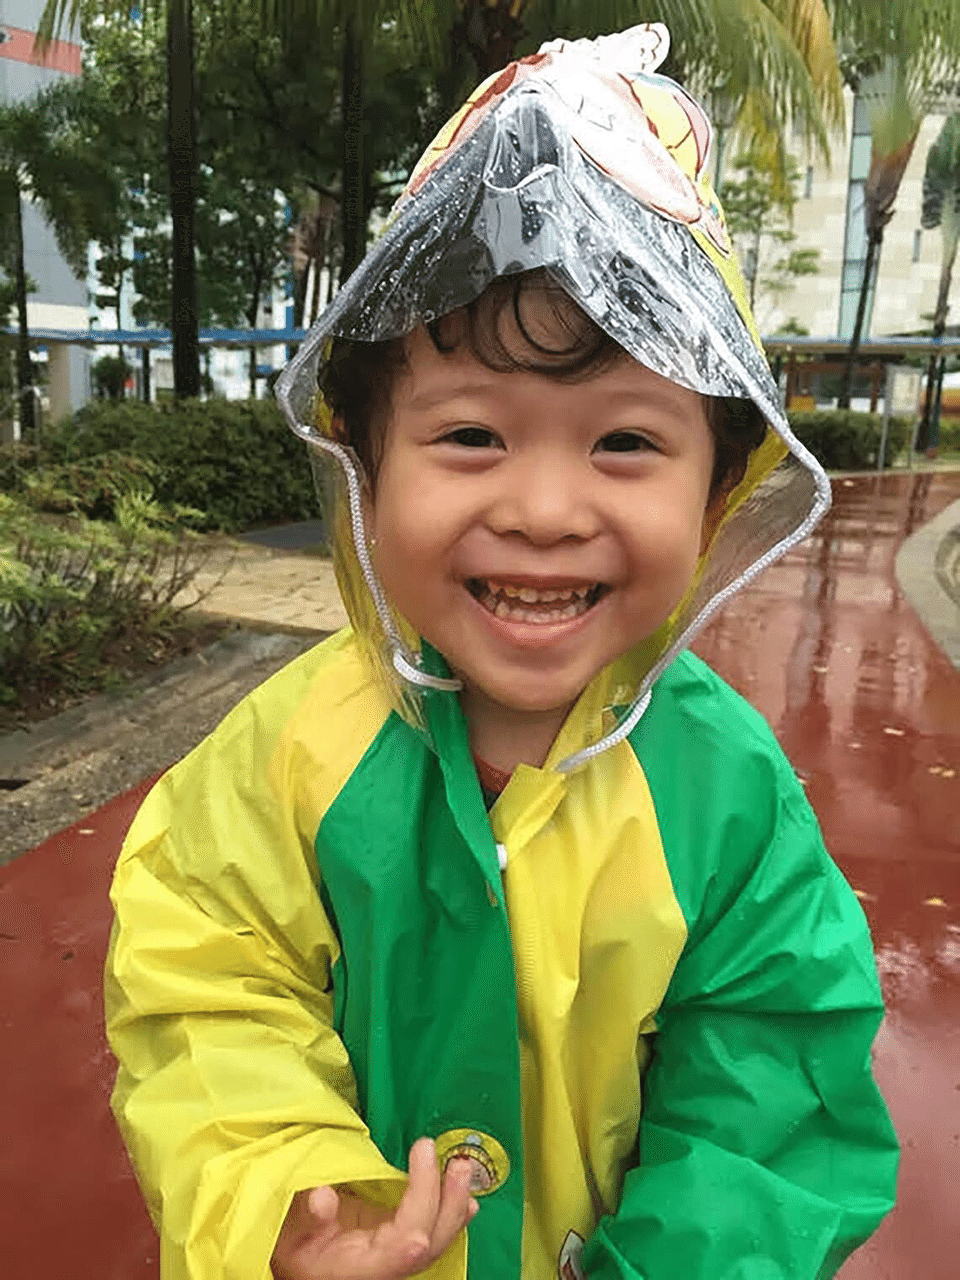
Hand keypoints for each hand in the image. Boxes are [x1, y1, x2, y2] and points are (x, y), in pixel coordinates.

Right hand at [271, 1137, 478, 1279]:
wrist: (295, 1264)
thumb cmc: (288, 1244)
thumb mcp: (286, 1229)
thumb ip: (306, 1215)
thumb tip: (324, 1197)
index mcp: (358, 1267)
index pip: (402, 1243)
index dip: (421, 1201)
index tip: (421, 1151)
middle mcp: (384, 1268)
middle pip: (427, 1244)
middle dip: (448, 1202)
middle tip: (456, 1160)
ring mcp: (394, 1257)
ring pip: (435, 1241)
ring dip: (454, 1205)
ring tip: (461, 1167)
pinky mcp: (397, 1245)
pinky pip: (430, 1234)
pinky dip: (451, 1214)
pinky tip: (466, 1197)